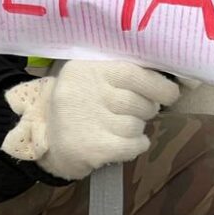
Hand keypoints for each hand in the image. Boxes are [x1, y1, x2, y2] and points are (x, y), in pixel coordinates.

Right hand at [2, 60, 178, 179]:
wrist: (43, 134)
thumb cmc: (79, 99)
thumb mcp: (92, 75)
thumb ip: (122, 70)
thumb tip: (169, 81)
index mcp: (88, 67)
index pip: (134, 73)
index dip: (158, 85)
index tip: (170, 93)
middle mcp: (86, 90)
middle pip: (138, 102)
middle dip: (147, 108)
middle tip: (140, 110)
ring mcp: (88, 120)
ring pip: (136, 124)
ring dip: (137, 127)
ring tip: (124, 125)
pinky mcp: (92, 147)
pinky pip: (131, 145)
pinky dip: (137, 145)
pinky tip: (129, 142)